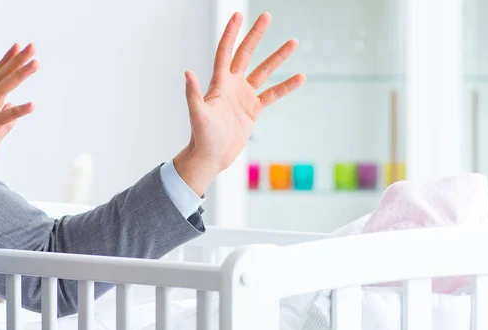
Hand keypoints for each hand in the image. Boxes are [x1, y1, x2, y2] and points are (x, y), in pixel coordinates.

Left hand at [173, 12, 304, 195]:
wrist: (211, 156)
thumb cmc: (201, 137)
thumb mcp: (198, 115)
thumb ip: (193, 94)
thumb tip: (187, 73)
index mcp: (219, 83)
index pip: (225, 52)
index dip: (231, 33)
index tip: (238, 15)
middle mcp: (232, 85)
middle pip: (246, 54)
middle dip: (256, 35)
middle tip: (267, 16)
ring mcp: (243, 97)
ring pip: (263, 72)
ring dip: (278, 58)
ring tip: (293, 42)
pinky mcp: (252, 110)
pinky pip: (272, 95)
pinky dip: (285, 87)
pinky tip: (300, 77)